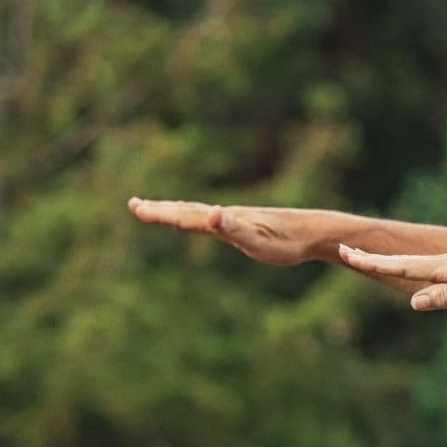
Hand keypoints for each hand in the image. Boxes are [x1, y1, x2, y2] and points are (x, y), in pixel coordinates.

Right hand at [127, 198, 324, 266]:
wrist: (313, 232)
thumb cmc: (286, 241)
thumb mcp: (258, 240)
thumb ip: (233, 228)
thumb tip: (211, 212)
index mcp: (222, 220)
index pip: (184, 216)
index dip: (160, 213)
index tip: (136, 207)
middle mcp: (225, 215)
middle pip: (185, 210)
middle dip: (159, 209)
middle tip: (133, 205)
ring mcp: (235, 218)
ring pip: (198, 212)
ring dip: (174, 210)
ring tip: (156, 208)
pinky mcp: (246, 224)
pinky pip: (213, 219)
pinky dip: (197, 216)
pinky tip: (202, 218)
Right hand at [335, 247, 446, 316]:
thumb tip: (414, 302)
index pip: (403, 266)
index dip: (374, 262)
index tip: (347, 253)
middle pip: (406, 261)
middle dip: (375, 258)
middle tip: (345, 251)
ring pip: (419, 263)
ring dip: (392, 262)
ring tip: (368, 260)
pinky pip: (435, 267)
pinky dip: (414, 266)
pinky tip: (412, 271)